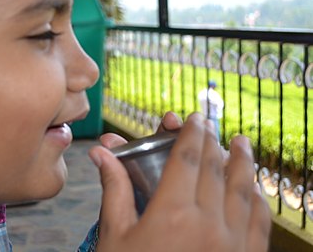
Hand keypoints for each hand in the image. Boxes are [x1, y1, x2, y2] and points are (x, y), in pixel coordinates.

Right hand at [89, 112, 270, 251]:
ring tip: (243, 142)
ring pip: (243, 191)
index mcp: (172, 213)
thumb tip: (100, 152)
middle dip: (214, 142)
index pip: (187, 159)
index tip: (193, 119)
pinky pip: (258, 223)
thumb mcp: (116, 236)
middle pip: (215, 169)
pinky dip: (258, 199)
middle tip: (212, 124)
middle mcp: (208, 223)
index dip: (191, 134)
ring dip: (243, 163)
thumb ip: (114, 190)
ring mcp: (232, 244)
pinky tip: (254, 189)